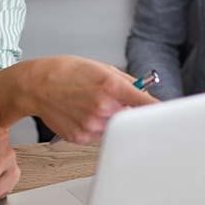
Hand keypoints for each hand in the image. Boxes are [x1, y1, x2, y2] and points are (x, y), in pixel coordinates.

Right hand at [24, 56, 156, 143]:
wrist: (36, 85)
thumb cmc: (66, 72)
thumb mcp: (100, 67)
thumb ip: (126, 82)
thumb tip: (143, 93)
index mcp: (111, 86)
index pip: (146, 104)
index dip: (159, 110)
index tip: (169, 115)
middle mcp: (103, 107)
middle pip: (130, 118)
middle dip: (127, 111)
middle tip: (111, 100)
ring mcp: (92, 125)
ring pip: (114, 128)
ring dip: (110, 119)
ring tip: (89, 104)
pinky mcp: (82, 137)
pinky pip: (99, 135)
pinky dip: (96, 126)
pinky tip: (80, 113)